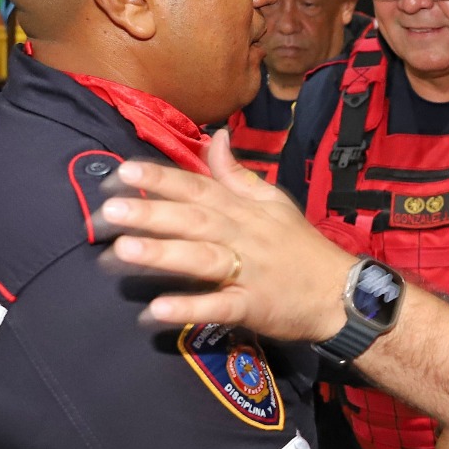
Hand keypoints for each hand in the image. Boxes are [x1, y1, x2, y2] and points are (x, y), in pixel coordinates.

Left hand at [101, 130, 359, 340]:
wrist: (342, 293)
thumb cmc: (301, 248)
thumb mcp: (274, 202)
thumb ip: (237, 174)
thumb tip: (214, 137)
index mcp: (243, 209)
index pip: (197, 187)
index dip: (160, 179)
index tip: (121, 171)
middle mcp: (242, 234)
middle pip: (193, 220)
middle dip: (150, 213)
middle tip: (106, 211)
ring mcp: (249, 271)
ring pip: (202, 258)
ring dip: (162, 255)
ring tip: (120, 253)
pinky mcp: (254, 306)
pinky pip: (220, 306)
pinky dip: (190, 308)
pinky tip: (156, 311)